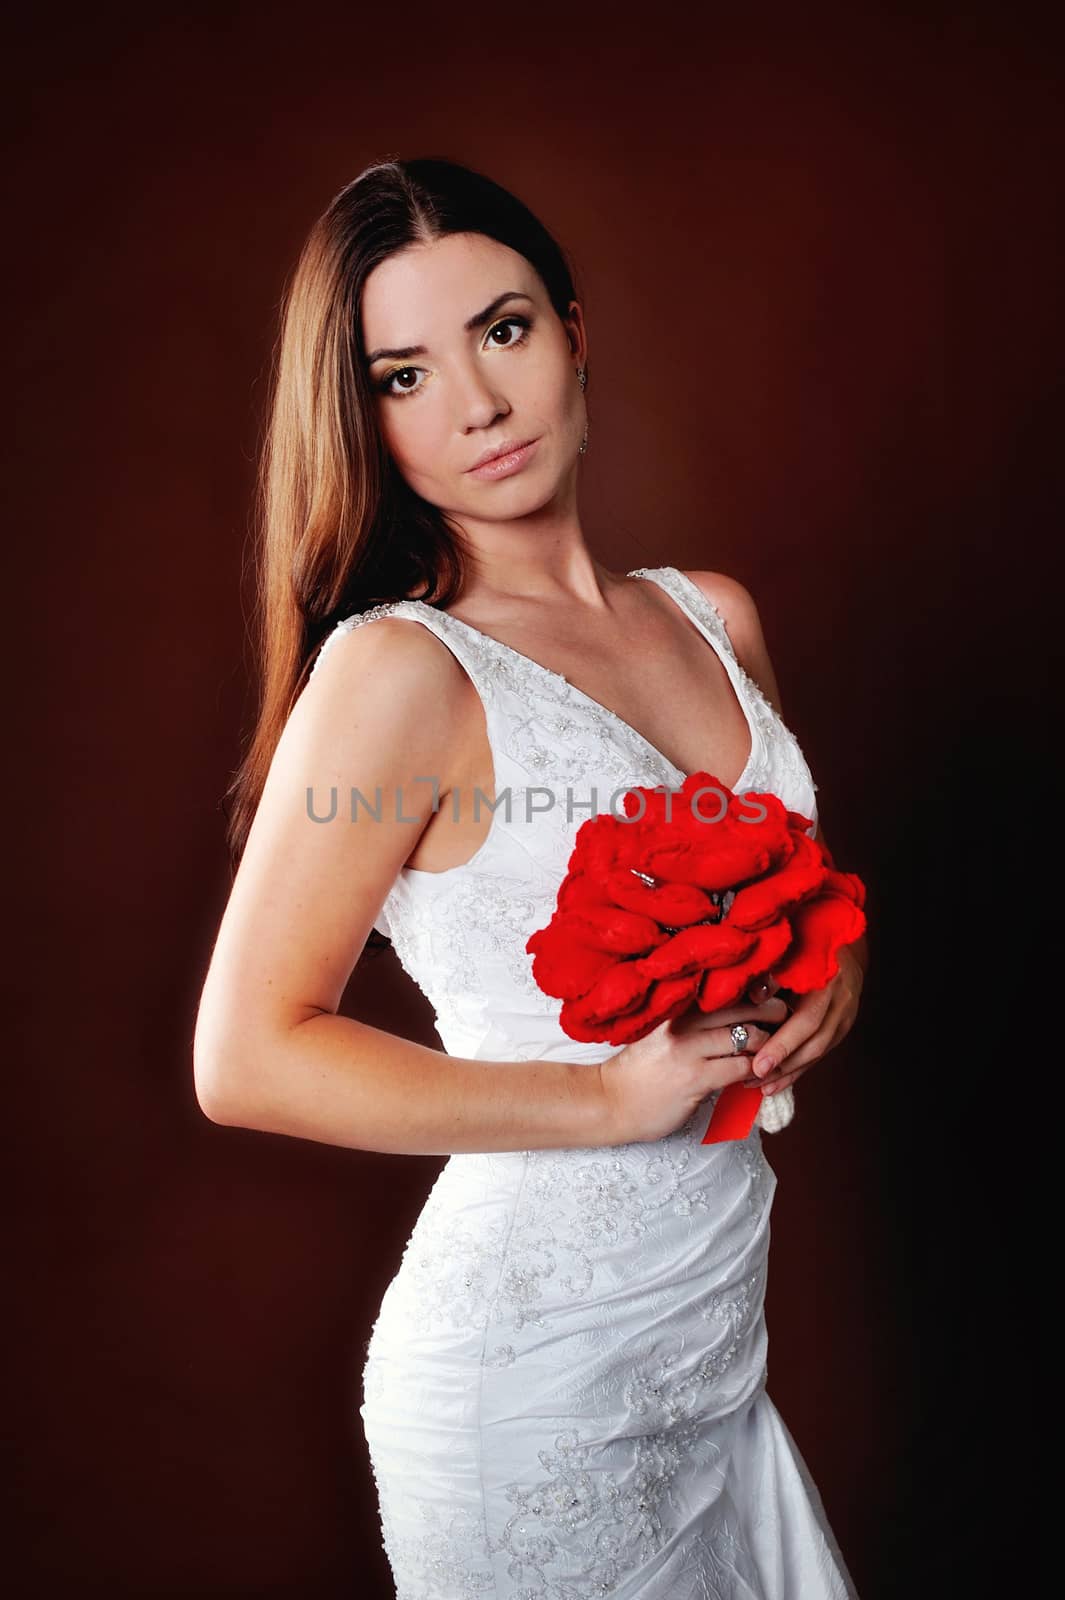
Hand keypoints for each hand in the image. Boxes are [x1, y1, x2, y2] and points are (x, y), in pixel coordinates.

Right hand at [600, 995, 790, 1145]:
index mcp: (675, 1008)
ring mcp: (689, 1051)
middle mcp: (683, 1023)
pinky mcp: (696, 1079)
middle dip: (770, 1010)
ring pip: (747, 1036)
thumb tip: (730, 1015)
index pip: (722, 988)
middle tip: (784, 1016)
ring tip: (776, 1049)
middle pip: (742, 1006)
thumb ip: (689, 1023)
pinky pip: (740, 1069)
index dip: (752, 986)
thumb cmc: (637, 1070)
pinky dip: (756, 1071)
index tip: (771, 989)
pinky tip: (758, 1075)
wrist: (609, 1101)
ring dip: (769, 1044)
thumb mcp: (659, 1034)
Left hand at [743, 948, 865, 1098]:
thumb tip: (754, 996)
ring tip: (760, 1087)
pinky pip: (819, 1053)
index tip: (758, 1065)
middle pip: (814, 1043)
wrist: (844, 943)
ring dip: (789, 1073)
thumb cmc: (808, 944)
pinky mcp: (841, 1027)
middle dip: (784, 1066)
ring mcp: (845, 1017)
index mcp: (829, 982)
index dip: (783, 1044)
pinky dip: (798, 1069)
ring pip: (818, 1052)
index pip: (807, 1020)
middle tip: (753, 1080)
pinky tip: (777, 1082)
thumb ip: (772, 974)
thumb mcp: (791, 952)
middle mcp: (841, 1003)